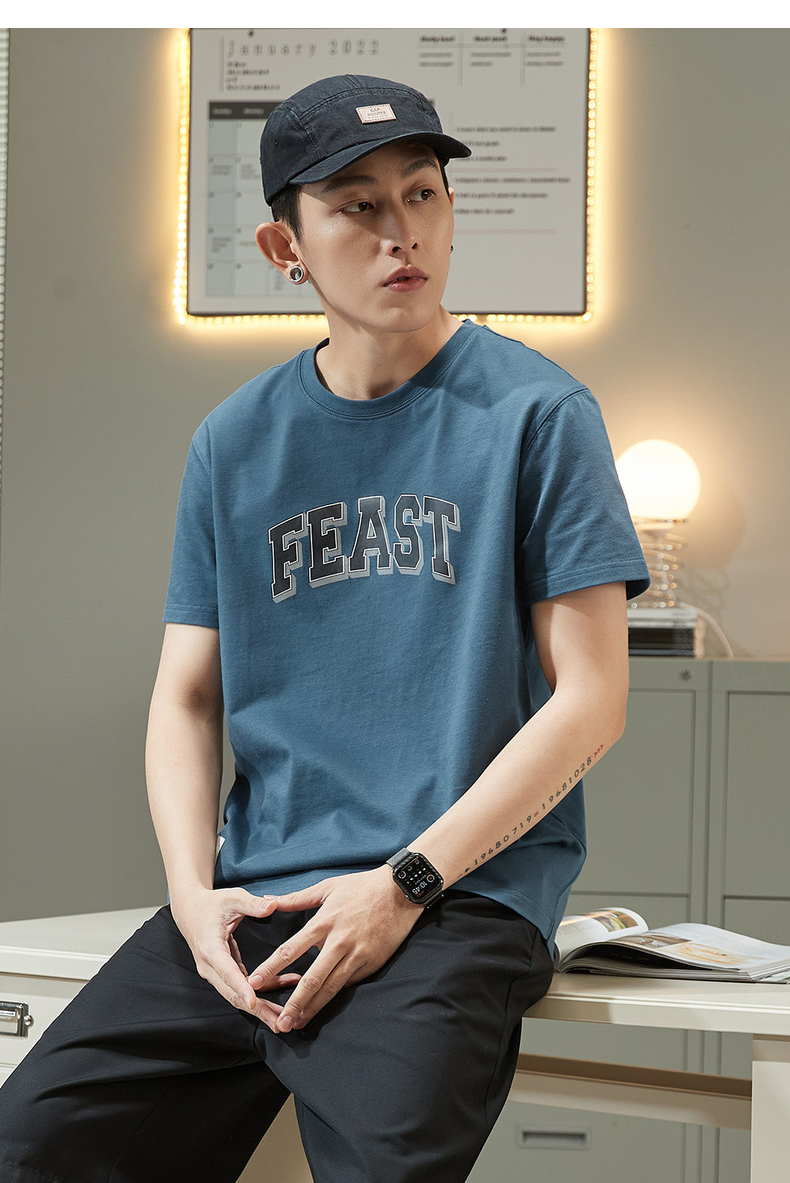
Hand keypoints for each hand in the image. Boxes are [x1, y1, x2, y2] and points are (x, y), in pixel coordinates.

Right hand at [171, 887, 300, 1026]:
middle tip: (280, 1022)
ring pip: (237, 995)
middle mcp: (210, 966)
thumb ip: (253, 903)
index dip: (241, 987)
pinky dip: (261, 992)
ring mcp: (215, 973)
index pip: (227, 971)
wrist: (190, 911)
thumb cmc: (211, 904)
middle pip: (233, 993)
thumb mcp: (232, 897)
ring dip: (261, 1008)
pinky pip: (242, 987)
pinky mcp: (223, 973)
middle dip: (257, 1009)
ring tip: (284, 1018)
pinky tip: (283, 990)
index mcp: (210, 948)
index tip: (254, 1002)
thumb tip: (273, 905)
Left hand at [248, 866, 421, 1033]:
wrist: (400, 891)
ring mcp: (357, 955)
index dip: (271, 967)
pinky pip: (349, 983)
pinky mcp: (371, 963)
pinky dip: (334, 997)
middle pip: (311, 979)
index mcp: (324, 921)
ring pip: (331, 987)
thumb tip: (267, 900)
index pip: (291, 949)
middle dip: (293, 1002)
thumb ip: (296, 899)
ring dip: (313, 1008)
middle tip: (279, 1021)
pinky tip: (322, 1008)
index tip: (255, 982)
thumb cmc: (361, 887)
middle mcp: (339, 941)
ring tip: (298, 1023)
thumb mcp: (327, 886)